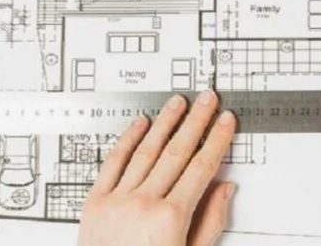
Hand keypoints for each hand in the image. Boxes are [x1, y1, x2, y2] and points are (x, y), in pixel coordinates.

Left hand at [77, 90, 236, 245]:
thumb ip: (210, 222)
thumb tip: (224, 189)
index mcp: (171, 218)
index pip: (202, 167)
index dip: (217, 140)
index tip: (225, 122)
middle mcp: (144, 203)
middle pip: (177, 151)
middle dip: (196, 121)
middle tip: (207, 99)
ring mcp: (117, 200)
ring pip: (146, 150)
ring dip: (165, 122)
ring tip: (178, 102)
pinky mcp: (95, 202)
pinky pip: (113, 162)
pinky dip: (127, 139)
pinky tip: (139, 123)